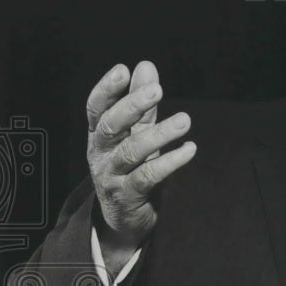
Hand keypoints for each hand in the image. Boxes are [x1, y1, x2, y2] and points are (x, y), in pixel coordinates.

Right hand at [86, 61, 194, 270]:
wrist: (123, 220)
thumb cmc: (130, 169)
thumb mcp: (134, 135)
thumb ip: (142, 105)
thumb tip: (146, 66)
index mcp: (98, 136)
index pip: (96, 108)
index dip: (107, 89)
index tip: (123, 70)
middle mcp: (100, 154)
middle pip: (111, 126)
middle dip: (133, 106)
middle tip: (157, 90)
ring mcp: (111, 176)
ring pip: (132, 152)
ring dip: (160, 134)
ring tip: (185, 120)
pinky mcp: (127, 197)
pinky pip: (148, 176)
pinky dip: (170, 162)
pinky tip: (189, 150)